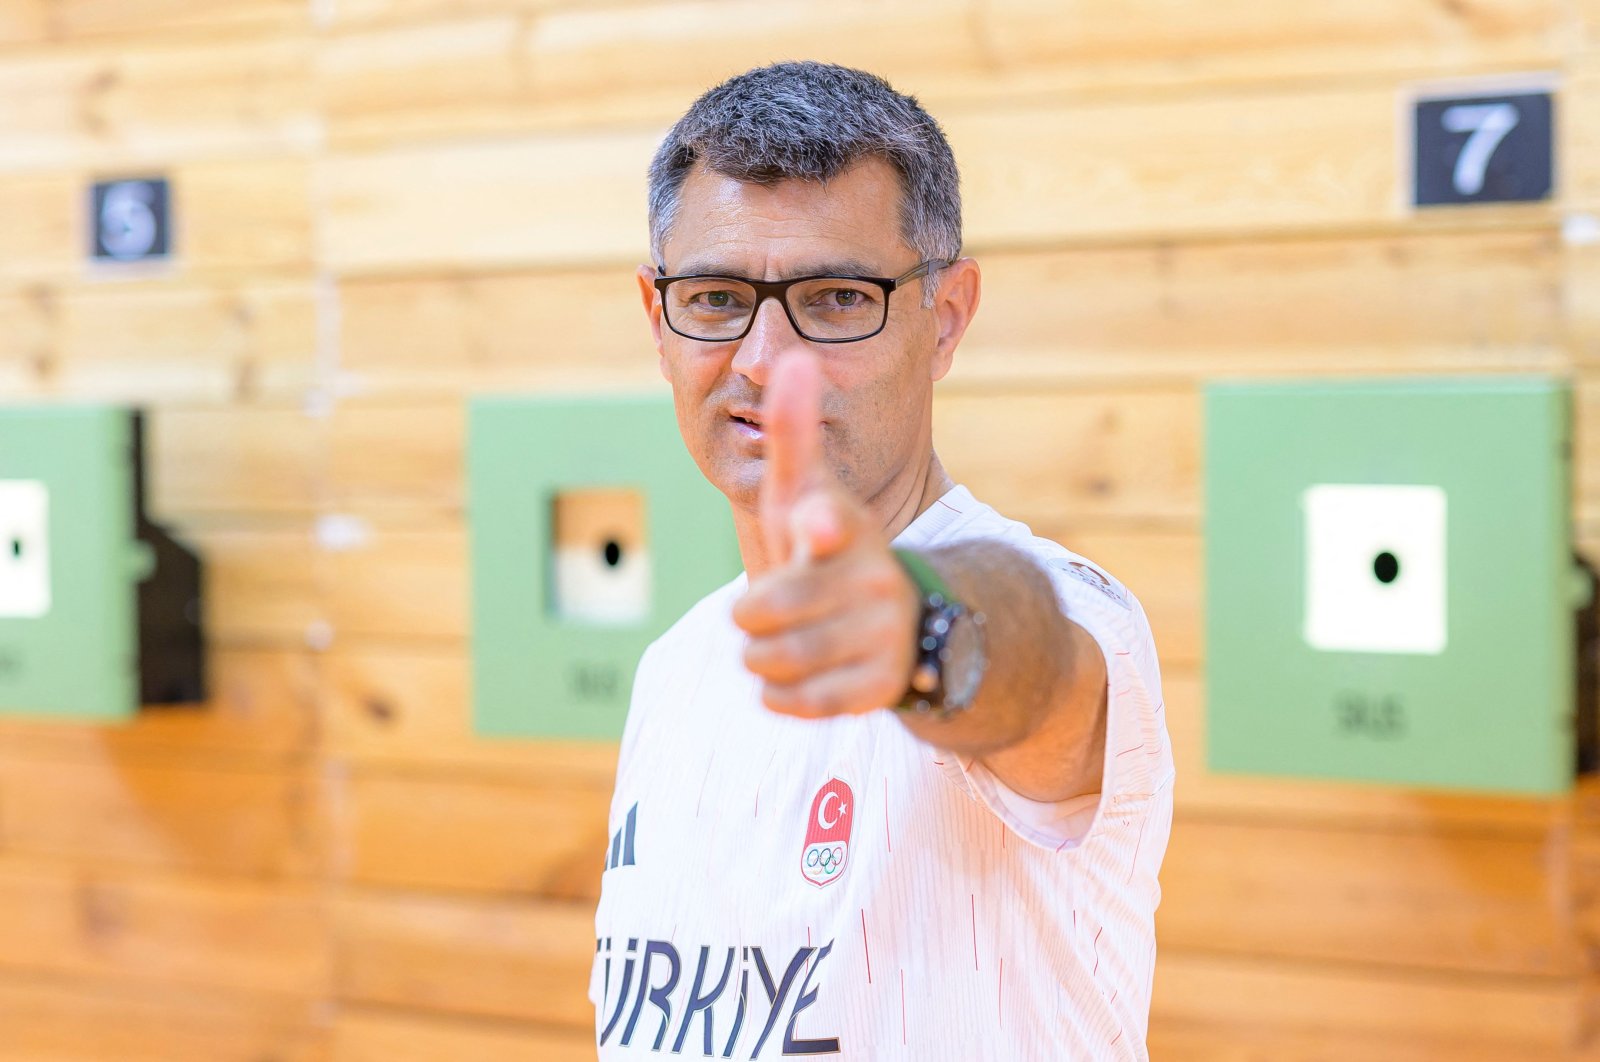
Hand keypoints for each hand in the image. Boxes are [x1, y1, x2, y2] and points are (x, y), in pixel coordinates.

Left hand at [731, 349, 919, 717]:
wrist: (904, 623)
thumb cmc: (832, 547)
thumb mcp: (809, 492)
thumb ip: (793, 433)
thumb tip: (792, 356)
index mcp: (846, 527)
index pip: (834, 521)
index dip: (822, 524)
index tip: (816, 527)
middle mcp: (872, 577)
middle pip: (769, 609)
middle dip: (752, 616)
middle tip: (764, 612)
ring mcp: (881, 634)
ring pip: (778, 659)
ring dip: (761, 656)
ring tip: (777, 643)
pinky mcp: (881, 687)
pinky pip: (801, 701)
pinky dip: (783, 695)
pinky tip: (794, 678)